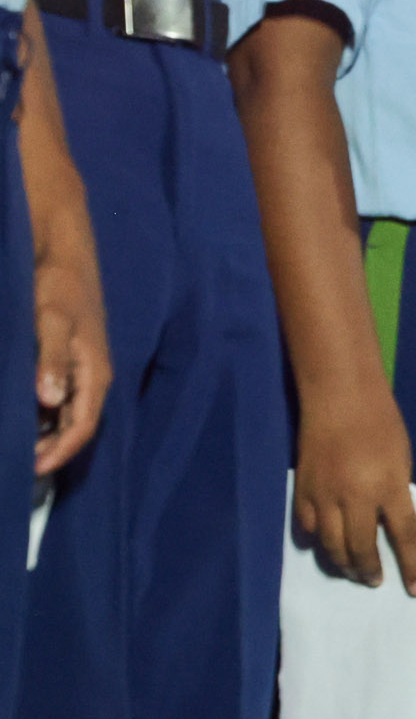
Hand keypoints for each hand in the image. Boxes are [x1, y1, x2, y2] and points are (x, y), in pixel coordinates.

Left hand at [30, 241, 107, 474]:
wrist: (61, 250)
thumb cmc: (56, 285)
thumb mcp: (50, 320)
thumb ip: (51, 360)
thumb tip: (48, 401)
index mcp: (95, 371)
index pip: (83, 425)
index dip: (60, 451)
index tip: (31, 468)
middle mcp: (93, 374)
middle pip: (78, 424)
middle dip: (53, 448)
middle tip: (18, 462)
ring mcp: (82, 367)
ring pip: (69, 412)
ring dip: (47, 433)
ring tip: (17, 444)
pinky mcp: (69, 357)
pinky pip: (60, 397)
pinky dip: (43, 413)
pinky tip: (23, 414)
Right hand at [294, 385, 415, 593]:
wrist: (340, 397)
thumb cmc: (381, 422)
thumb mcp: (401, 458)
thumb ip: (395, 491)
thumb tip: (389, 520)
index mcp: (390, 486)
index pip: (404, 536)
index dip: (411, 565)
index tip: (415, 589)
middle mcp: (357, 497)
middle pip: (361, 548)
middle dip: (369, 570)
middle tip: (374, 580)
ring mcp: (326, 496)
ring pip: (332, 545)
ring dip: (343, 563)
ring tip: (352, 571)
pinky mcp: (303, 491)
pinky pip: (309, 528)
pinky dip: (317, 541)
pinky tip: (323, 546)